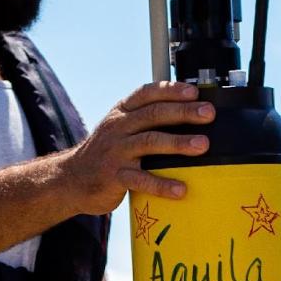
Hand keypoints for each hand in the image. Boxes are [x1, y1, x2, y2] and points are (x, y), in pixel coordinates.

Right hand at [66, 83, 213, 212]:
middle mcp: (118, 128)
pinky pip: (141, 180)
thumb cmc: (106, 154)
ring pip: (149, 142)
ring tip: (203, 145)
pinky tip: (181, 189)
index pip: (147, 94)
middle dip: (183, 112)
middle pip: (153, 115)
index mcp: (121, 113)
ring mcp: (115, 152)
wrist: (72, 179)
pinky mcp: (114, 177)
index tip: (194, 92)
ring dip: (178, 142)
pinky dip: (162, 184)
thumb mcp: (120, 130)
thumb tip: (186, 114)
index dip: (171, 90)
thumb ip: (144, 121)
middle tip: (208, 114)